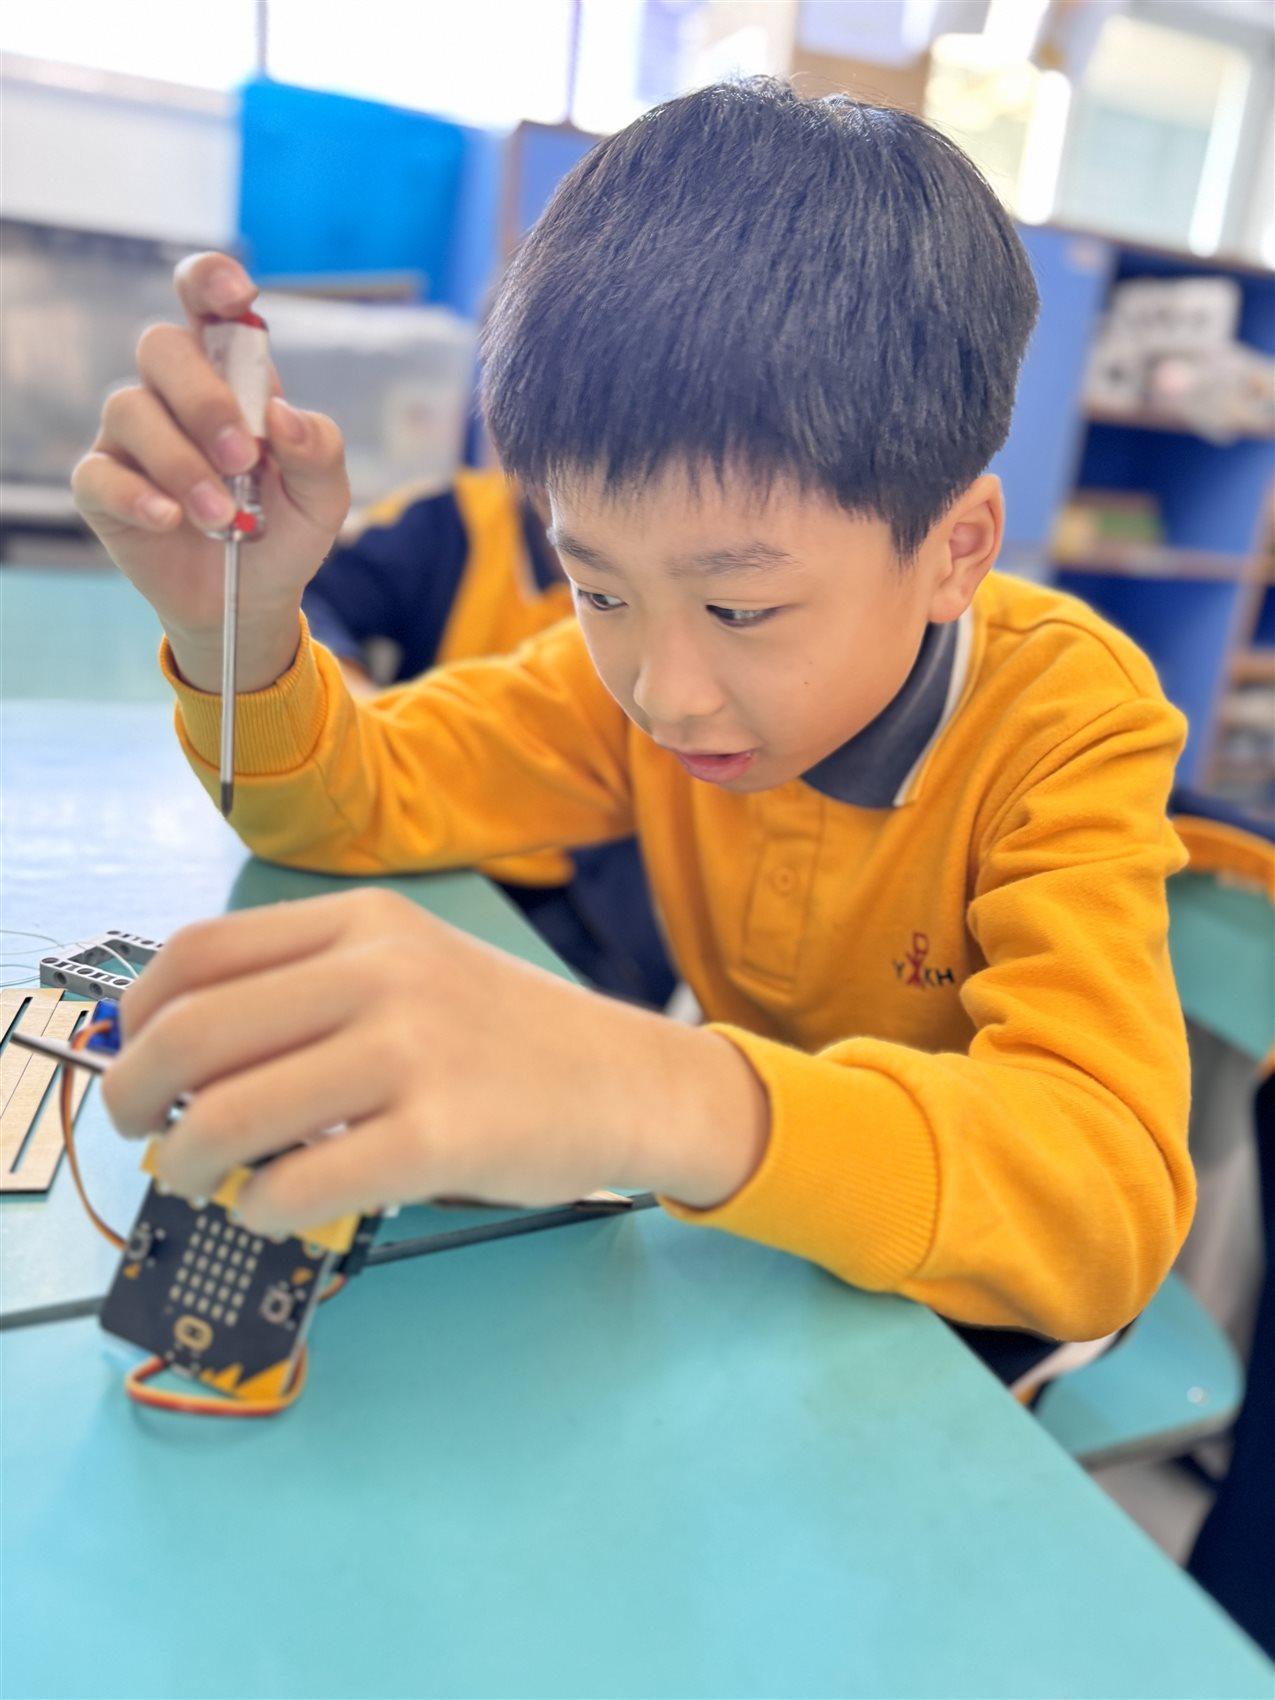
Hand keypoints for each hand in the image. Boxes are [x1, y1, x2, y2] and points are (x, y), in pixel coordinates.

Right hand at [71, 253, 350, 691]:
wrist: (252, 600)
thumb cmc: (284, 532)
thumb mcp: (323, 498)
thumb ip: (319, 451)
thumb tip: (283, 414)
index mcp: (231, 377)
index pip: (207, 304)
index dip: (211, 281)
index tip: (236, 291)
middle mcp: (174, 394)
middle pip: (162, 346)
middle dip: (203, 398)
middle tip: (242, 457)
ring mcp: (133, 438)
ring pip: (130, 408)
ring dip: (182, 464)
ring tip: (222, 518)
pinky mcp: (102, 487)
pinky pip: (99, 473)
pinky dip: (138, 496)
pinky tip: (172, 520)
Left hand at [103, 890, 768, 1232]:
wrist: (629, 1079)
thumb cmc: (510, 1035)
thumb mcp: (415, 966)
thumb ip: (313, 987)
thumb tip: (184, 1054)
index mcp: (365, 923)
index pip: (200, 953)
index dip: (139, 1013)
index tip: (133, 1054)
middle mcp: (383, 973)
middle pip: (196, 1031)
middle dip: (134, 1094)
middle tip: (138, 1130)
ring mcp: (413, 1053)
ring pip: (232, 1113)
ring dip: (185, 1161)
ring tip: (195, 1179)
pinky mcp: (439, 1137)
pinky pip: (299, 1182)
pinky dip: (257, 1207)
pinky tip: (268, 1209)